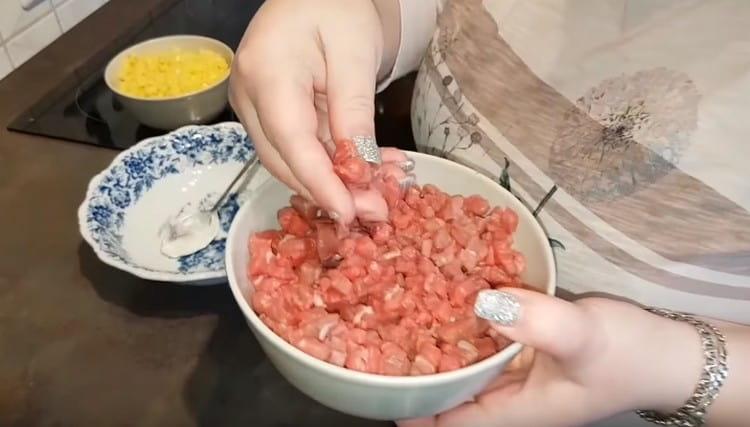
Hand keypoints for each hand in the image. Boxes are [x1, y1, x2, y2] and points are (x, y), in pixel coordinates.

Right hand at [229, 0, 402, 223]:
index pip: (292, 141)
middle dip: (329, 191)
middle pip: (284, 159)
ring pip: (288, 160)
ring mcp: (251, 105)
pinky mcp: (263, 113)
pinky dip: (326, 164)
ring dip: (330, 181)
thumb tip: (359, 170)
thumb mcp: (355, 55)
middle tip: (374, 210)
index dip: (321, 183)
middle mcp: (247, 94)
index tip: (350, 213)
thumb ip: (354, 111)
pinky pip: (294, 148)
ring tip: (375, 192)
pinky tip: (361, 171)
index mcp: (266, 72)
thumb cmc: (336, 9)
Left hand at [399, 289, 702, 426]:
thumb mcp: (585, 339)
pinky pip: (490, 331)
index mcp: (516, 409)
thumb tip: (485, 301)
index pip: (451, 420)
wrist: (670, 352)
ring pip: (468, 358)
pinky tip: (448, 287)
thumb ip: (539, 323)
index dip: (414, 408)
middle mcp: (511, 392)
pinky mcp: (528, 341)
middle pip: (452, 388)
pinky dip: (470, 315)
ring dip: (439, 337)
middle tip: (377, 332)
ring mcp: (520, 367)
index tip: (378, 387)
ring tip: (397, 305)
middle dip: (418, 366)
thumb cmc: (631, 356)